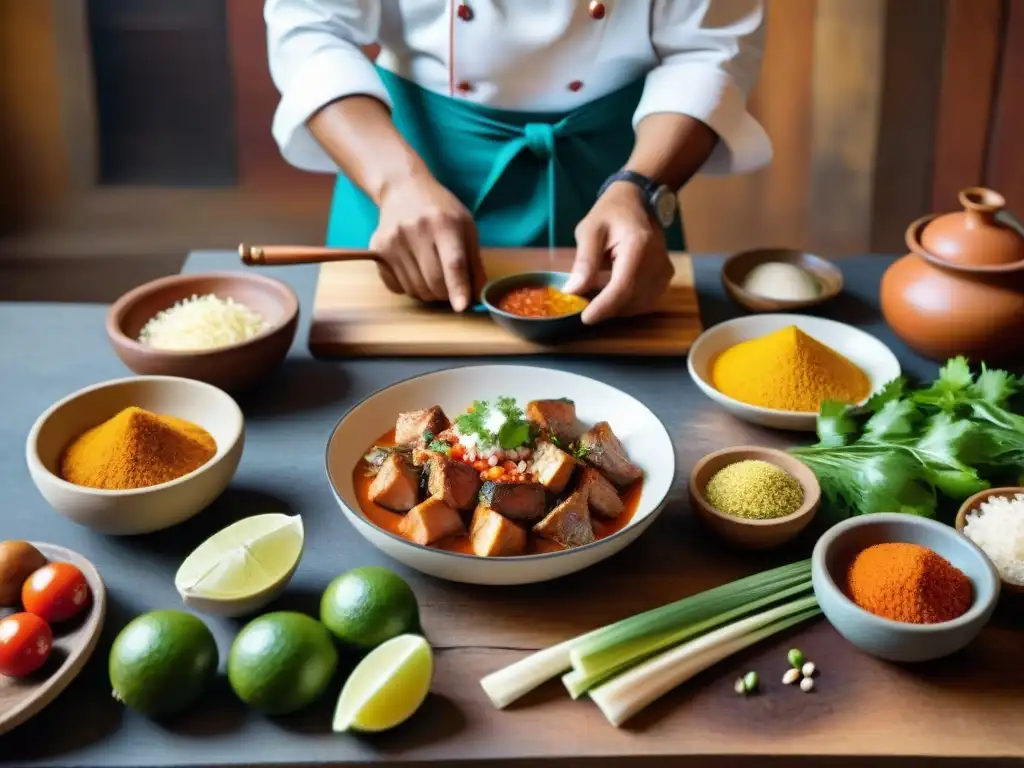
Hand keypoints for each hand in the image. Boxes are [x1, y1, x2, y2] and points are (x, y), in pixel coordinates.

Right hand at [371, 171, 483, 311]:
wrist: (402, 189)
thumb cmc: (440, 210)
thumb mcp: (466, 227)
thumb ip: (474, 261)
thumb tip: (477, 295)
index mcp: (444, 224)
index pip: (453, 263)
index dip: (458, 288)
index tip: (461, 307)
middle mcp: (415, 231)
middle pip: (433, 282)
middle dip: (446, 294)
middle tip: (450, 286)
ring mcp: (393, 241)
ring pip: (415, 289)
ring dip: (428, 292)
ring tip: (431, 273)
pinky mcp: (377, 250)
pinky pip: (397, 287)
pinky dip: (409, 288)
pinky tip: (413, 269)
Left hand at [563, 183, 674, 324]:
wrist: (638, 201)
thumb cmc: (611, 213)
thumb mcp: (590, 230)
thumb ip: (584, 261)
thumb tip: (573, 292)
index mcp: (639, 245)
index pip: (623, 286)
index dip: (604, 306)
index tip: (585, 318)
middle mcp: (658, 261)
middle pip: (631, 299)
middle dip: (605, 307)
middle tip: (583, 302)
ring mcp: (664, 271)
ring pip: (638, 304)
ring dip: (616, 307)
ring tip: (596, 296)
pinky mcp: (665, 278)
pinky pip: (645, 301)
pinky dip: (627, 303)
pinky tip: (612, 294)